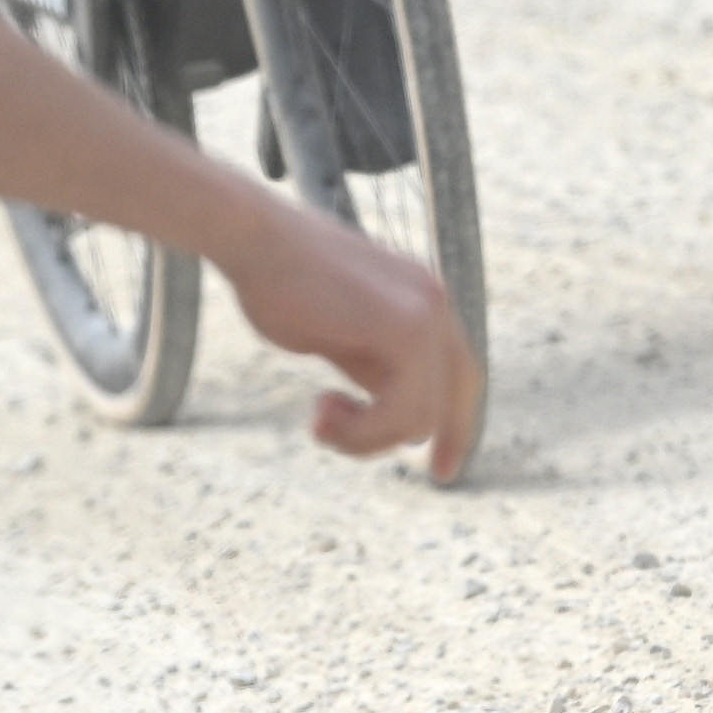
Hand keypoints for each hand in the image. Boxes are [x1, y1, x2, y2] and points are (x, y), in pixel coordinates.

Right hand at [210, 192, 485, 481]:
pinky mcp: (409, 327)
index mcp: (420, 299)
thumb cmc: (279, 284)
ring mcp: (426, 312)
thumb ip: (369, 366)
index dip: (455, 423)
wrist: (254, 239)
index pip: (458, 373)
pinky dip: (361, 429)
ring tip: (318, 420)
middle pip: (455, 395)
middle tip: (424, 473)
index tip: (440, 468)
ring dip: (365, 438)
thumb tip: (387, 409)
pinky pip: (404, 411)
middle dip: (434, 437)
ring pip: (420, 416)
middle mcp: (433, 301)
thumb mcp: (336, 335)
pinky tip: (320, 410)